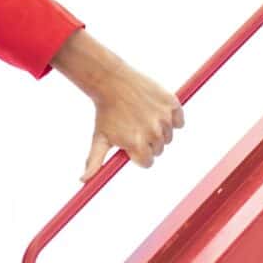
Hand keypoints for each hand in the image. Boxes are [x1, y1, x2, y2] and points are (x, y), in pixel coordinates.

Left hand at [50, 29, 184, 181]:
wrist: (112, 81)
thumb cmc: (105, 113)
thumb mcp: (99, 138)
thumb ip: (94, 162)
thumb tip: (82, 180)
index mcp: (137, 145)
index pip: (147, 162)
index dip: (138, 154)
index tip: (130, 141)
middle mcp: (153, 133)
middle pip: (158, 150)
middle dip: (148, 142)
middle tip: (134, 125)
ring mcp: (164, 118)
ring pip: (168, 136)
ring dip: (159, 130)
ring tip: (143, 116)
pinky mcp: (172, 104)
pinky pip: (179, 121)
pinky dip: (172, 118)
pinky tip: (156, 110)